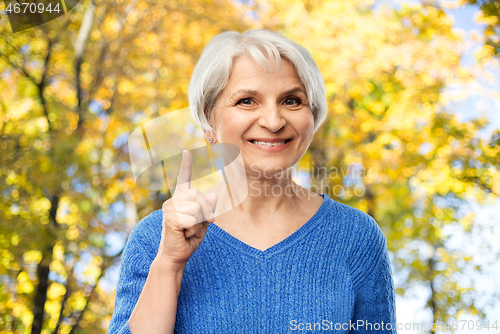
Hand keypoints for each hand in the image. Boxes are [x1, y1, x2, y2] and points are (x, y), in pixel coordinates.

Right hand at [157, 150, 217, 269]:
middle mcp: (173, 201)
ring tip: (189, 231)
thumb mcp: (203, 223)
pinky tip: (184, 234)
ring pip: (197, 207)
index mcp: (180, 201)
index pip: (183, 180)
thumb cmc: (188, 240)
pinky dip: (194, 228)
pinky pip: (193, 217)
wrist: (176, 257)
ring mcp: (169, 208)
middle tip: (205, 224)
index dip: (186, 166)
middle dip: (207, 210)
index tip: (187, 152)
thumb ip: (208, 210)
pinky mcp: (170, 218)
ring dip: (200, 222)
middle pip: (199, 194)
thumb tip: (214, 196)